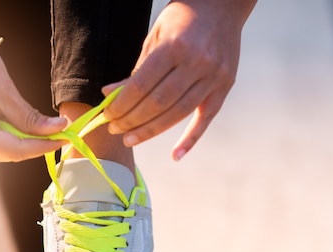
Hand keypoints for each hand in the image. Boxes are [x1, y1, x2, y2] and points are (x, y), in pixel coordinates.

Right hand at [0, 22, 66, 161]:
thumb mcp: (5, 90)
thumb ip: (30, 118)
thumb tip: (56, 129)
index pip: (16, 151)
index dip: (43, 146)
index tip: (64, 138)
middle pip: (4, 155)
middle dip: (30, 146)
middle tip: (52, 133)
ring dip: (15, 142)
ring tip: (34, 127)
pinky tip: (12, 123)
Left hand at [103, 0, 255, 160]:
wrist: (222, 5)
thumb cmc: (182, 19)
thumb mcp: (155, 36)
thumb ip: (136, 68)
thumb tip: (110, 95)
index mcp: (174, 47)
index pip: (141, 86)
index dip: (121, 105)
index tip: (107, 116)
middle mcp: (196, 63)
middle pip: (158, 103)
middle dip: (132, 121)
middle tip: (115, 131)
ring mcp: (214, 76)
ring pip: (178, 113)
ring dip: (151, 131)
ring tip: (131, 139)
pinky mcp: (224, 86)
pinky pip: (205, 118)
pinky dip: (191, 139)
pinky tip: (175, 155)